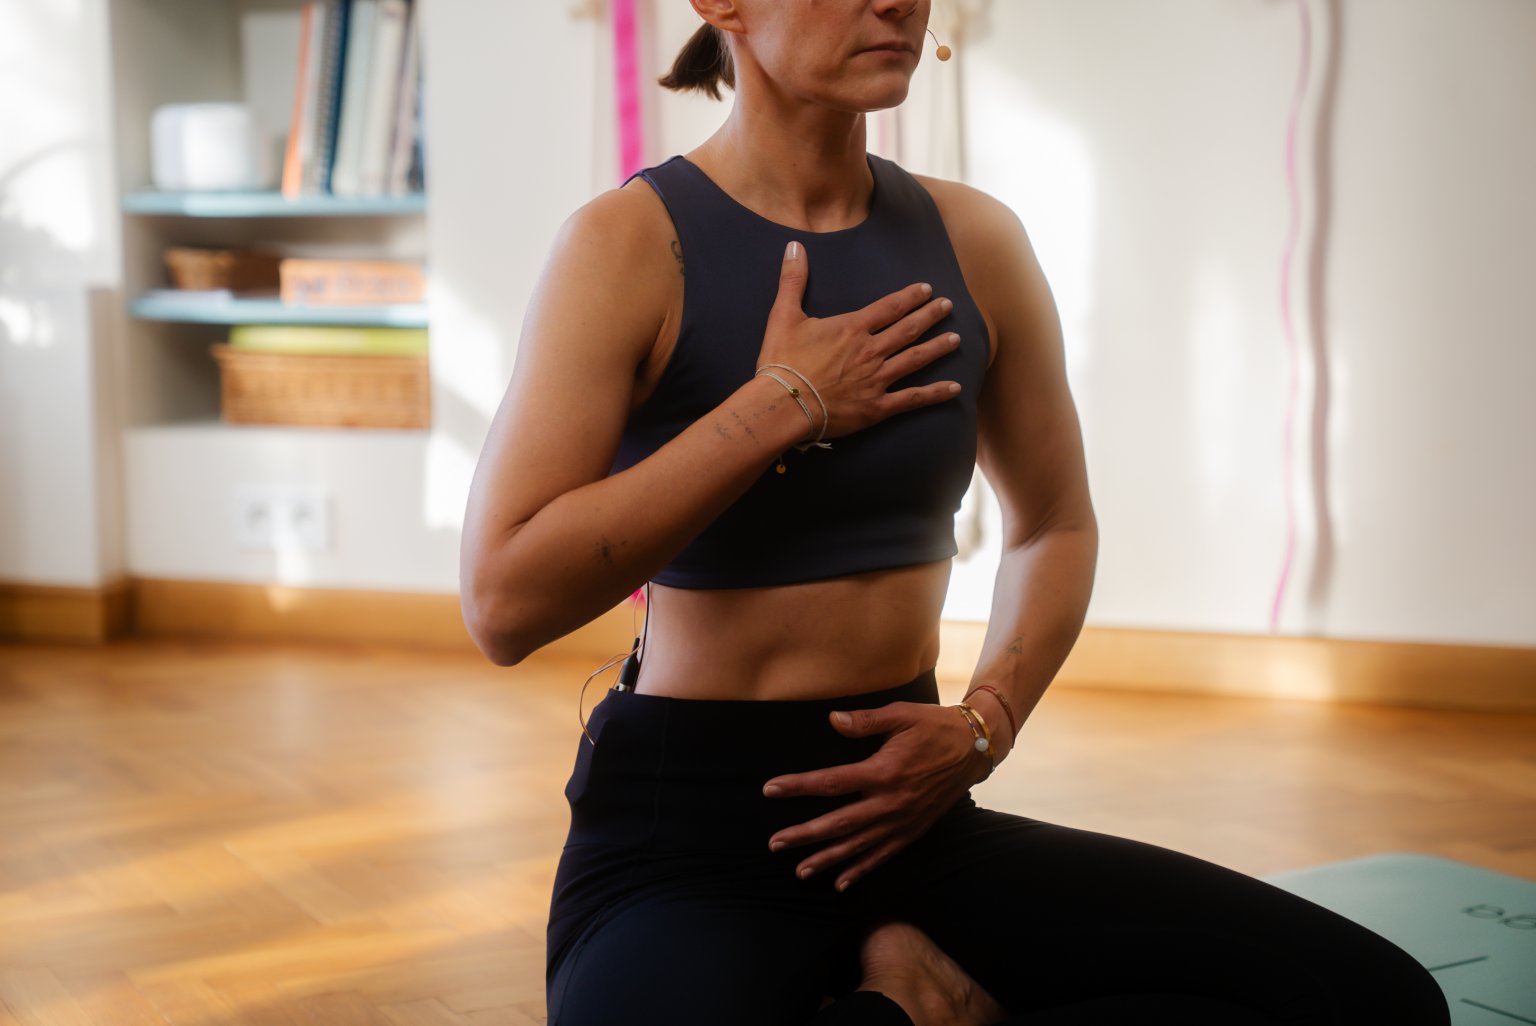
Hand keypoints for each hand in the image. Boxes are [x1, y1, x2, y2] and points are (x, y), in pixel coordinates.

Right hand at [757, 241, 963, 441]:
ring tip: (956, 339)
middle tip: (948, 307)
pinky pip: (912, 399)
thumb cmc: (781, 362)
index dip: (910, 297)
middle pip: (908, 329)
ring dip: (938, 347)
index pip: (889, 307)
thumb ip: (793, 280)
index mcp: (852, 328)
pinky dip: (935, 394)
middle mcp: (870, 351)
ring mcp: (877, 379)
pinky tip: (954, 388)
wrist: (782, 405)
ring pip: (916, 359)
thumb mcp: (783, 316)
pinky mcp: (877, 407)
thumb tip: (794, 246)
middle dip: (931, 316)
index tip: (927, 290)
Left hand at [762, 701, 987, 891]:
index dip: (798, 786)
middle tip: (775, 843)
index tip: (771, 789)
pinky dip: (861, 871)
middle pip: (839, 823)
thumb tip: (832, 720)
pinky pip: (883, 855)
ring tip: (800, 871)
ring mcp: (902, 821)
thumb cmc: (934, 726)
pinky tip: (840, 883)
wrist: (975, 748)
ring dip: (827, 860)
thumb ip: (865, 721)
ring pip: (858, 846)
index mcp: (883, 772)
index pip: (831, 782)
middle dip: (804, 835)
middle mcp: (890, 803)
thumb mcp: (901, 715)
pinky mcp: (913, 831)